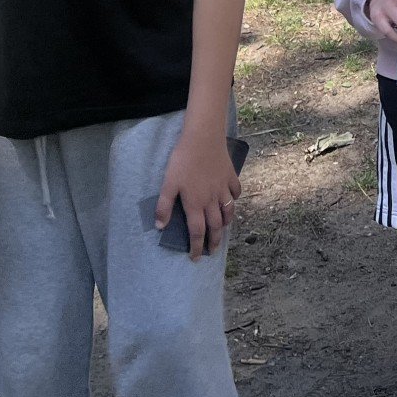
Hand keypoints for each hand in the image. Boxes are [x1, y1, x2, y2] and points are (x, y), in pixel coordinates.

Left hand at [156, 127, 240, 259]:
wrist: (203, 139)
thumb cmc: (183, 160)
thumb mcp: (168, 184)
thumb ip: (164, 206)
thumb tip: (160, 226)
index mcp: (195, 204)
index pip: (197, 232)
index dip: (196, 247)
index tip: (196, 258)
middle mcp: (212, 200)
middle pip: (215, 226)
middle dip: (214, 241)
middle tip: (212, 251)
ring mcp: (224, 188)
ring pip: (228, 211)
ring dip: (226, 224)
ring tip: (223, 230)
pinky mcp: (231, 176)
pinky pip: (236, 192)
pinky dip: (234, 199)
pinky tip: (232, 200)